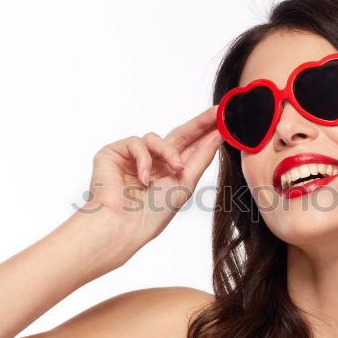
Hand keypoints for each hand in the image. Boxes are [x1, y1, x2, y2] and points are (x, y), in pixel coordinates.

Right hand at [80, 104, 222, 243]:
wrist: (124, 225)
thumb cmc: (153, 213)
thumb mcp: (185, 183)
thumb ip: (201, 157)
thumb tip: (218, 135)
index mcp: (169, 171)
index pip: (189, 146)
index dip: (206, 132)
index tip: (224, 119)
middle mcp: (152, 161)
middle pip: (177, 135)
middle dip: (197, 124)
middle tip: (215, 112)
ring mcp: (132, 157)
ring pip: (155, 138)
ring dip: (168, 151)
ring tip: (176, 169)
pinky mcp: (113, 153)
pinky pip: (135, 143)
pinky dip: (143, 160)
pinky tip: (143, 178)